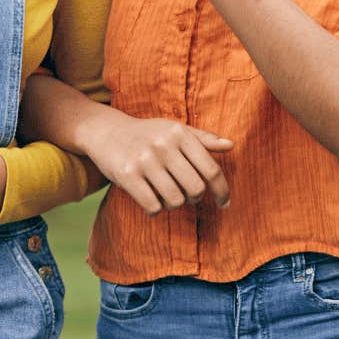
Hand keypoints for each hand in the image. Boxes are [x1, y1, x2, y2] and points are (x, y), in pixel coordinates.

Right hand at [85, 116, 232, 213]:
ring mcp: (144, 160)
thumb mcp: (175, 129)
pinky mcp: (127, 175)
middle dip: (194, 198)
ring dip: (173, 204)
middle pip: (195, 189)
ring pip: (175, 201)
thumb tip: (231, 145)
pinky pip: (153, 206)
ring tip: (165, 195)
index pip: (211, 169)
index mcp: (179, 133)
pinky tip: (150, 200)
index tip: (225, 203)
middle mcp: (163, 145)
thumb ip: (203, 139)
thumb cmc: (147, 134)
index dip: (222, 191)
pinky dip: (155, 210)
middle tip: (186, 196)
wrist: (106, 131)